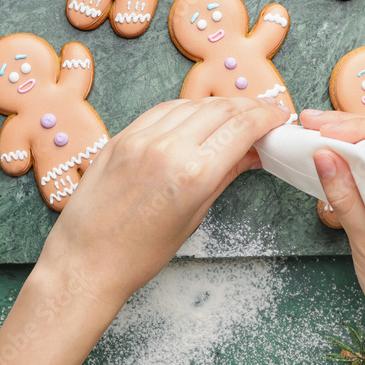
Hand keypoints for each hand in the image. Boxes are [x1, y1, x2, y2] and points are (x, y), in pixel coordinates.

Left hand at [0, 97, 290, 364]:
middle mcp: (168, 147)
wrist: (85, 260)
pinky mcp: (122, 136)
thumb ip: (225, 176)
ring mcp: (141, 138)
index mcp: (193, 173)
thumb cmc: (138, 253)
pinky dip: (187, 109)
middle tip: (263, 114)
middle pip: (221, 109)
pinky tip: (197, 116)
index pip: (242, 127)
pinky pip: (163, 110)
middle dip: (248, 107)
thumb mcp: (193, 217)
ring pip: (192, 104)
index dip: (267, 116)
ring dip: (219, 105)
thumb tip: (251, 153)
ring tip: (233, 115)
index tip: (278, 117)